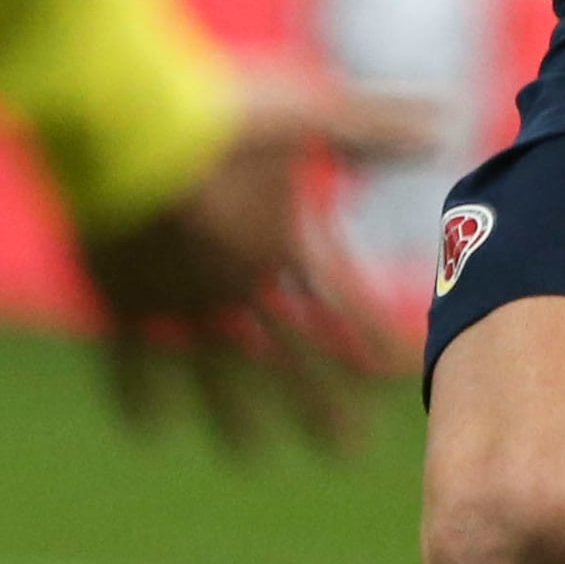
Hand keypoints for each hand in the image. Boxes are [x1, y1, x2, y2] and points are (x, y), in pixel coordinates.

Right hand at [72, 66, 435, 452]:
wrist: (128, 125)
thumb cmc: (225, 114)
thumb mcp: (311, 109)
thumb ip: (373, 128)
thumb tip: (442, 128)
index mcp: (287, 244)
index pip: (347, 307)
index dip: (377, 340)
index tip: (402, 374)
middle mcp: (241, 286)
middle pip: (291, 359)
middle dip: (321, 404)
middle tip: (347, 452)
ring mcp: (180, 300)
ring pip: (217, 374)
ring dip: (237, 416)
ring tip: (251, 454)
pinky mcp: (122, 299)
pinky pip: (133, 361)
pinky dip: (139, 396)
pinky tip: (148, 430)